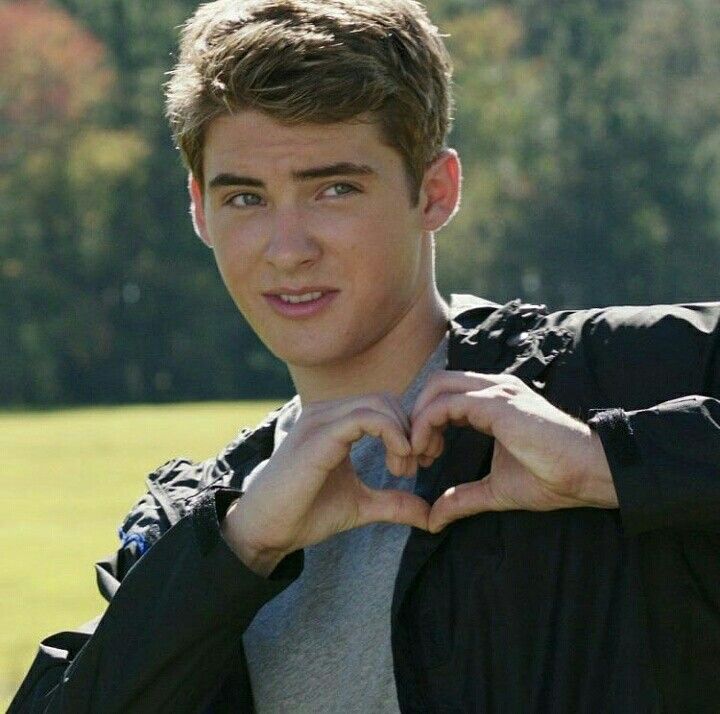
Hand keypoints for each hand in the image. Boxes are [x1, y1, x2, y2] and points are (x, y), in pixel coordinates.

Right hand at [222, 393, 428, 574]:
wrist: (266, 530)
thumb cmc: (306, 513)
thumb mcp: (361, 505)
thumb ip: (393, 502)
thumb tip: (429, 515)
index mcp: (334, 422)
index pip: (384, 405)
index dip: (409, 430)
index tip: (417, 464)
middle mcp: (327, 413)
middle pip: (387, 400)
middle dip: (411, 430)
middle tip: (415, 466)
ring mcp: (321, 420)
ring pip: (379, 403)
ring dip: (403, 434)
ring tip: (404, 469)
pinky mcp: (319, 435)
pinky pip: (366, 418)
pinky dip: (392, 435)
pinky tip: (397, 462)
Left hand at [410, 371, 617, 532]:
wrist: (588, 473)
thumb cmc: (552, 477)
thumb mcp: (495, 489)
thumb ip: (462, 498)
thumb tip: (432, 519)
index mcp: (493, 399)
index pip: (445, 395)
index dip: (426, 422)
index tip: (423, 457)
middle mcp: (492, 387)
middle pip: (435, 384)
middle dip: (415, 415)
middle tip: (412, 454)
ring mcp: (495, 391)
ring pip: (437, 388)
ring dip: (417, 420)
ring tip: (417, 454)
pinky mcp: (496, 403)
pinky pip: (446, 404)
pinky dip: (427, 424)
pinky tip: (427, 451)